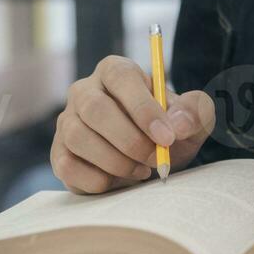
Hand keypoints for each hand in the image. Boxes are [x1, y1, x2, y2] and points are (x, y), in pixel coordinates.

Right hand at [52, 56, 214, 193]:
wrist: (150, 163)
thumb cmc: (167, 133)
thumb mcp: (191, 121)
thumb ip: (194, 113)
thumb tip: (178, 124)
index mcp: (116, 72)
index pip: (121, 77)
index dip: (143, 107)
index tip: (167, 136)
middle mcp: (84, 91)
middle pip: (95, 108)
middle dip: (130, 140)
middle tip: (155, 159)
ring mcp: (67, 122)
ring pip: (78, 137)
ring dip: (115, 162)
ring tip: (141, 171)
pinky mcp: (59, 153)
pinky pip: (67, 166)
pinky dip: (96, 180)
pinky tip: (117, 181)